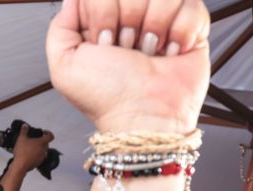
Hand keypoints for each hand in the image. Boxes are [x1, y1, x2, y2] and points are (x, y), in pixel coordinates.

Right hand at [11, 124, 53, 173]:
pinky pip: (39, 157)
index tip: (43, 132)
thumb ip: (24, 131)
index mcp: (42, 143)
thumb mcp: (21, 138)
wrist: (20, 165)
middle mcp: (44, 150)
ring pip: (43, 150)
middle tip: (34, 140)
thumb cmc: (22, 151)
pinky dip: (36, 155)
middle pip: (46, 143)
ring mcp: (42, 157)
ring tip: (30, 148)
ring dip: (38, 148)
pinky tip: (29, 155)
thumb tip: (25, 126)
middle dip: (41, 141)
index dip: (48, 133)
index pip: (50, 136)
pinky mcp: (39, 163)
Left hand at [46, 0, 209, 133]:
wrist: (143, 117)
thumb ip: (60, 26)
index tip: (103, 42)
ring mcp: (163, 19)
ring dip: (155, 26)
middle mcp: (133, 16)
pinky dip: (181, 32)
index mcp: (104, 18)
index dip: (103, 11)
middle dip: (128, 20)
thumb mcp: (64, 66)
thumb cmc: (108, 98)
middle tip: (127, 49)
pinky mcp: (192, 28)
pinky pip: (192, 6)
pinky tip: (170, 52)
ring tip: (149, 52)